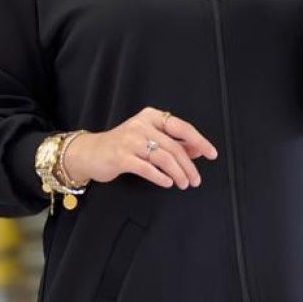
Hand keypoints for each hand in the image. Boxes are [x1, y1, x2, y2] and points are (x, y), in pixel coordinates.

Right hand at [63, 108, 217, 190]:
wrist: (90, 153)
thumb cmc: (123, 146)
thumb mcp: (149, 139)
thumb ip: (173, 143)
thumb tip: (198, 150)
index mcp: (151, 117)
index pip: (181, 127)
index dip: (199, 141)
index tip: (212, 154)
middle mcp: (141, 125)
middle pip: (174, 146)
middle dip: (188, 165)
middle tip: (196, 180)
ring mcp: (130, 140)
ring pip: (163, 157)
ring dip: (178, 173)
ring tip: (184, 184)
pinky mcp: (121, 157)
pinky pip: (147, 168)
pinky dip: (160, 176)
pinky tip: (168, 182)